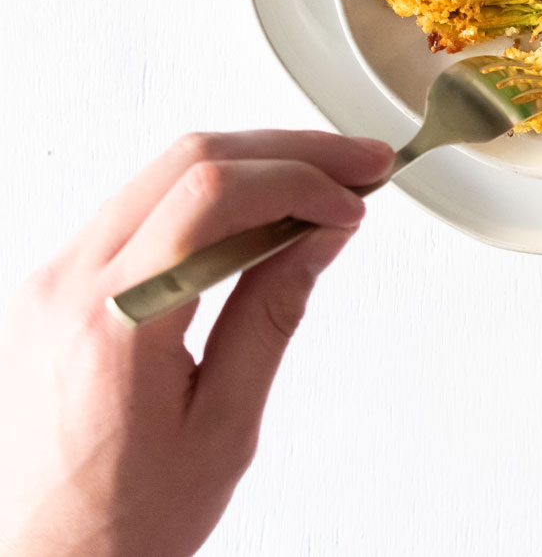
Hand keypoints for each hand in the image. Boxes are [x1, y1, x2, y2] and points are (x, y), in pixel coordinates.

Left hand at [0, 129, 394, 556]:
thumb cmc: (118, 524)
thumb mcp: (222, 426)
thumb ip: (273, 313)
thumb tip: (320, 234)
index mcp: (113, 323)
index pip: (213, 197)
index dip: (299, 181)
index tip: (353, 200)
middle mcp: (68, 284)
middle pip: (190, 161)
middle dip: (288, 152)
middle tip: (357, 164)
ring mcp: (53, 277)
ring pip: (163, 171)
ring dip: (252, 163)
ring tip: (322, 181)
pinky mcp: (55, 283)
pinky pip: (140, 206)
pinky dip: (210, 194)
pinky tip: (259, 210)